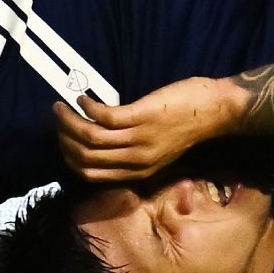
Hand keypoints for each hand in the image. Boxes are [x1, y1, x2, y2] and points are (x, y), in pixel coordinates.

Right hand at [54, 77, 235, 182]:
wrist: (216, 111)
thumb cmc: (187, 126)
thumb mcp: (158, 150)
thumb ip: (132, 152)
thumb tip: (101, 140)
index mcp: (138, 172)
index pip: (91, 174)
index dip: (70, 157)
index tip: (61, 140)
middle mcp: (136, 160)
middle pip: (86, 157)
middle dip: (64, 139)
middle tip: (58, 119)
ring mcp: (139, 139)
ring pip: (91, 137)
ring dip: (70, 121)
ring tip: (61, 107)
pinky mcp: (142, 117)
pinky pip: (104, 116)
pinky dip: (88, 107)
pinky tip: (83, 98)